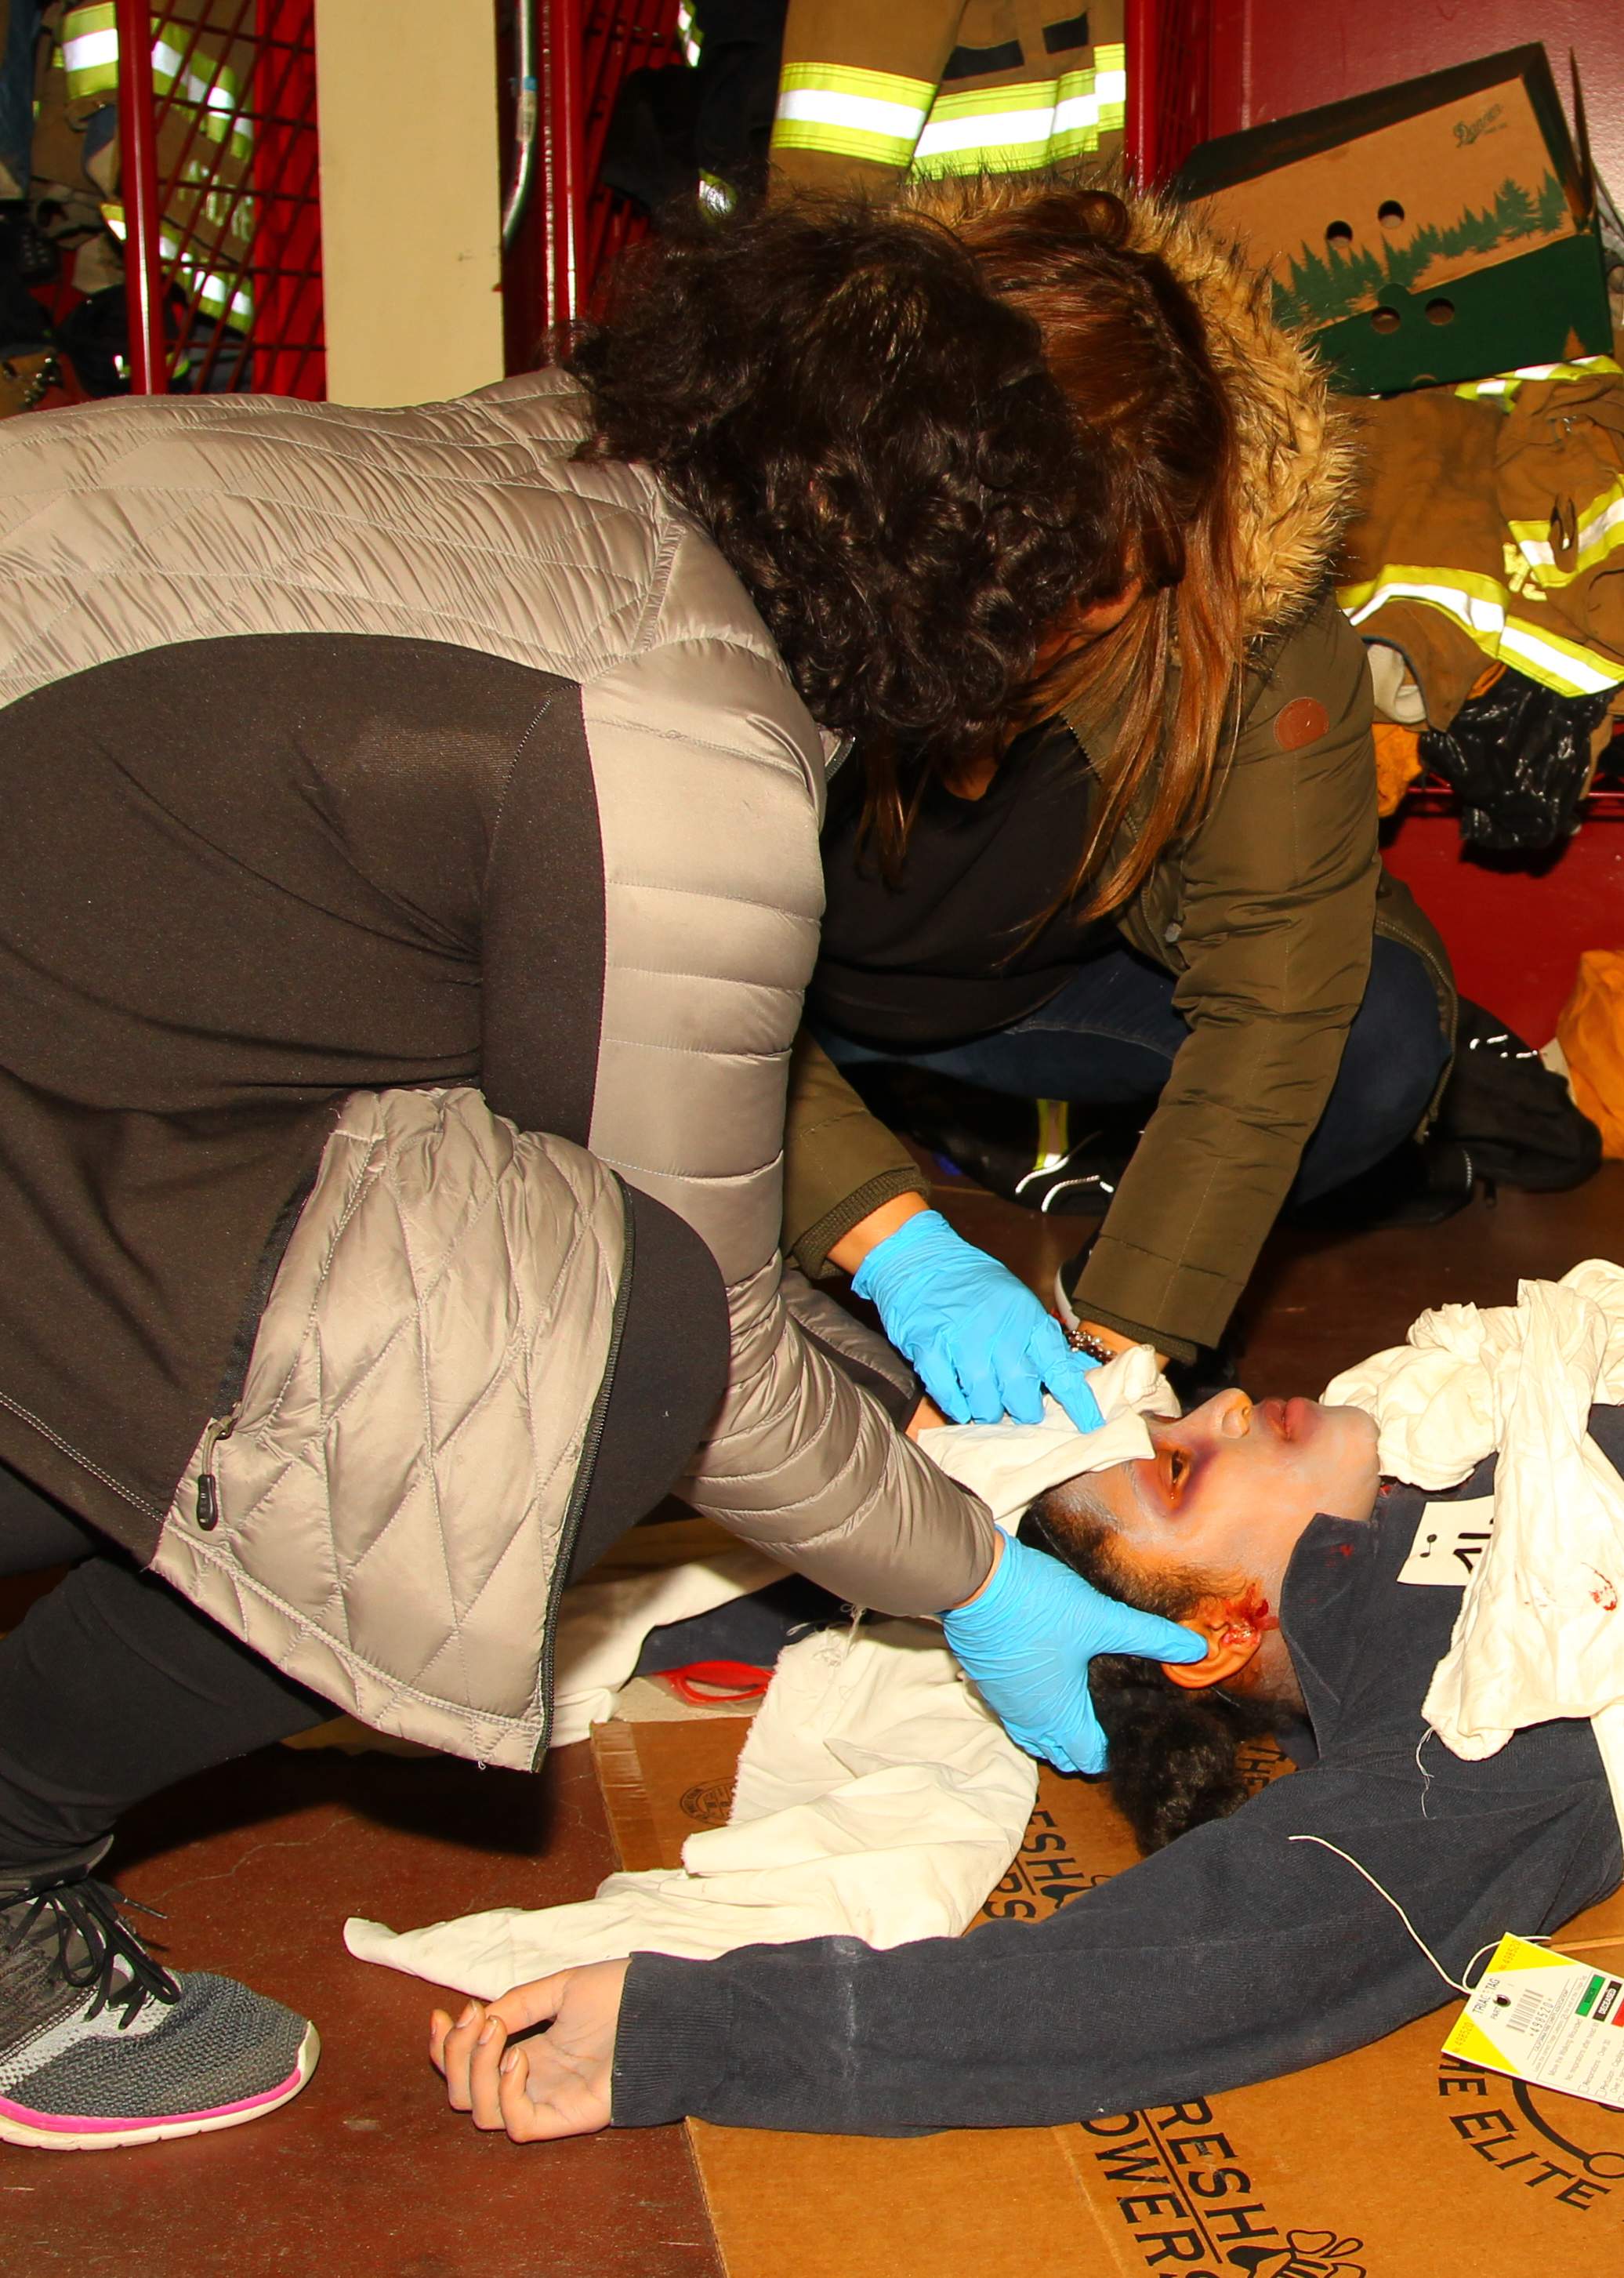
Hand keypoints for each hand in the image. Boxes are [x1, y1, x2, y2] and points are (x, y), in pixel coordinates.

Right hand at [429, 1961, 629, 2141]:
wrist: (662, 2009)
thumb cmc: (622, 1997)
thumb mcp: (560, 1988)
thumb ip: (520, 2003)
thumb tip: (482, 2018)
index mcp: (528, 2052)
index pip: (467, 2067)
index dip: (446, 2047)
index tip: (444, 2013)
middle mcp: (532, 2083)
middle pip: (464, 2095)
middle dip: (453, 2056)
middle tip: (474, 2017)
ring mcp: (549, 2102)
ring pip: (482, 2114)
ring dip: (475, 2070)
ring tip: (496, 2031)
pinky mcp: (568, 2117)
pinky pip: (519, 2126)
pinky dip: (506, 2095)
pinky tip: (517, 2059)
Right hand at [851, 1208, 1104, 1428]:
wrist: (922, 1257)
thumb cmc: (973, 1283)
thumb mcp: (1017, 1301)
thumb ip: (1040, 1339)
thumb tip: (1073, 1371)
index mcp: (1026, 1317)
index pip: (1059, 1366)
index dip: (1076, 1399)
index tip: (1089, 1423)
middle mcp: (999, 1328)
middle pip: (1021, 1389)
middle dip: (1025, 1410)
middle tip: (1022, 1412)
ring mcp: (962, 1338)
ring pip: (984, 1397)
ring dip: (988, 1411)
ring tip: (988, 1408)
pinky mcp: (929, 1346)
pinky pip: (947, 1391)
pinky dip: (956, 1405)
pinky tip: (960, 1407)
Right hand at [942, 1533, 1205, 1773]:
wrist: (975, 1580)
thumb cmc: (1037, 1605)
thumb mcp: (1102, 1618)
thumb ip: (1151, 1637)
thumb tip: (1200, 1650)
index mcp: (1058, 1716)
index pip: (1089, 1759)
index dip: (1114, 1752)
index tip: (1133, 1732)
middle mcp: (1028, 1719)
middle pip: (1060, 1752)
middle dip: (1085, 1744)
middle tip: (1112, 1716)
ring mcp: (1002, 1701)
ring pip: (1033, 1733)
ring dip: (1056, 1727)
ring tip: (1081, 1701)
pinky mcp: (985, 1678)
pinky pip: (1013, 1709)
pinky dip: (1032, 1706)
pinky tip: (1045, 1676)